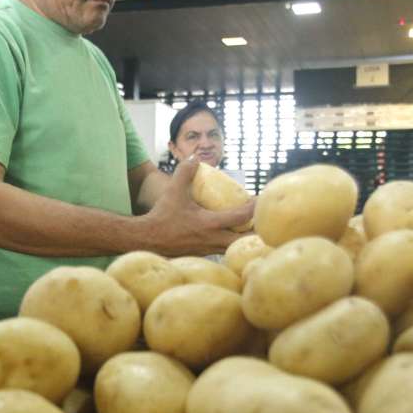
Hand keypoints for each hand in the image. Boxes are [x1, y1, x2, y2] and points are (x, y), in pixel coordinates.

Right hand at [138, 157, 254, 255]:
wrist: (147, 240)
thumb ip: (185, 172)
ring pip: (235, 248)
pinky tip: (231, 237)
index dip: (254, 208)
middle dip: (258, 232)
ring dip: (244, 240)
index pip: (240, 217)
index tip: (260, 200)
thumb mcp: (173, 191)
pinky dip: (231, 244)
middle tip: (265, 222)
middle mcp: (212, 239)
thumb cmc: (162, 217)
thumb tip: (195, 157)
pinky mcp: (203, 254)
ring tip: (251, 229)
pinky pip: (223, 251)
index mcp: (209, 224)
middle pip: (245, 240)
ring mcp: (208, 250)